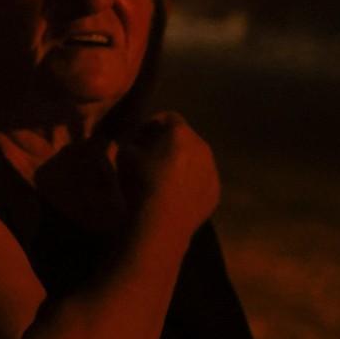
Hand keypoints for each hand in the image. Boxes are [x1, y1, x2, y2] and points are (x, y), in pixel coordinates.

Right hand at [115, 111, 219, 240]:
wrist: (161, 222)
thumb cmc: (141, 183)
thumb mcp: (124, 154)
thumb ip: (131, 139)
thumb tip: (136, 139)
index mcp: (180, 133)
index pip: (168, 116)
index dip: (152, 123)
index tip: (140, 136)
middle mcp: (202, 146)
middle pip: (185, 136)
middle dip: (169, 142)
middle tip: (152, 156)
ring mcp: (212, 169)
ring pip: (196, 158)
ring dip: (182, 161)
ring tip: (165, 177)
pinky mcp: (215, 191)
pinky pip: (202, 179)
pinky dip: (190, 181)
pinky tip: (175, 194)